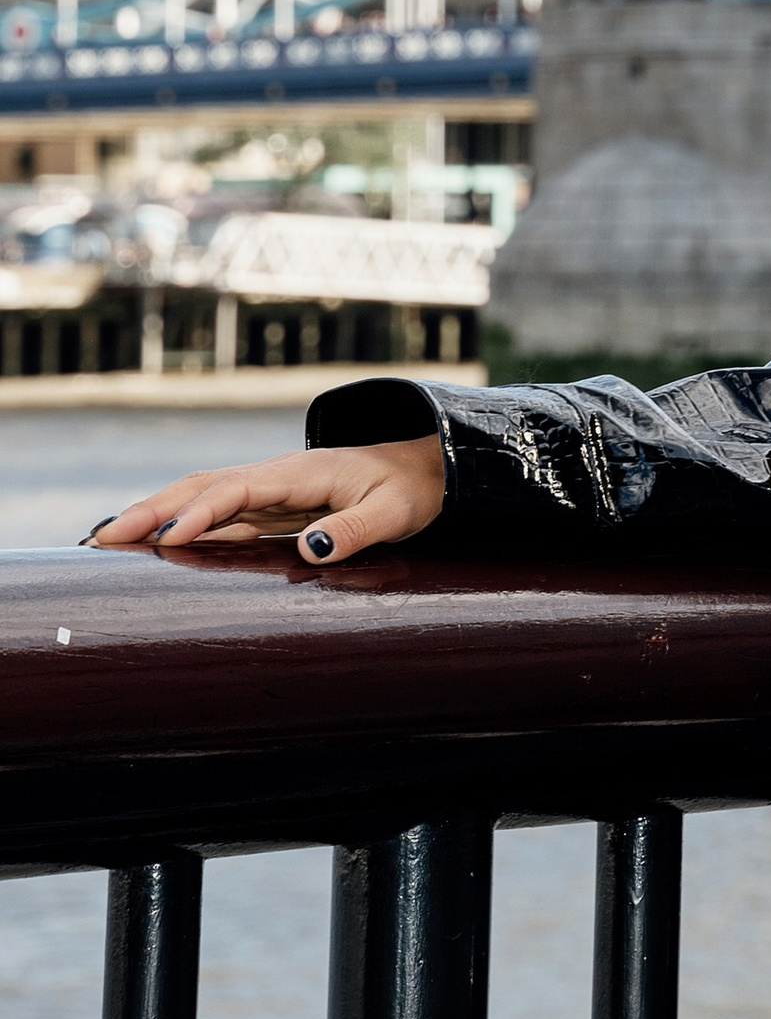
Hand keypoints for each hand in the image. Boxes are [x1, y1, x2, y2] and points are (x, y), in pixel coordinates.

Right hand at [86, 435, 447, 564]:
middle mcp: (273, 477)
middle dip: (151, 509)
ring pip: (199, 498)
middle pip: (201, 487)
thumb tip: (311, 552)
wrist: (422, 467)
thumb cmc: (407, 490)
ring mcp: (266, 491)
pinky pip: (215, 514)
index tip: (165, 537)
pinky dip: (176, 526)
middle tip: (100, 539)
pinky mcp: (266, 507)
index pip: (238, 489)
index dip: (200, 512)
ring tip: (103, 542)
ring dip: (152, 515)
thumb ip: (354, 530)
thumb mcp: (393, 513)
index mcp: (300, 473)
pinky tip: (147, 547)